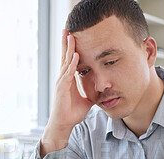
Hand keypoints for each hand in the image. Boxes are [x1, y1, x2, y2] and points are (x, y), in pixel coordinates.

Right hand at [40, 30, 92, 156]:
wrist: (64, 124)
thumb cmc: (72, 113)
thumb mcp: (86, 101)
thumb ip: (92, 94)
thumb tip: (102, 92)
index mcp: (68, 80)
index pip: (70, 61)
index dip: (71, 49)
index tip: (73, 37)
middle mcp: (63, 78)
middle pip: (65, 57)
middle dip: (66, 43)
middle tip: (67, 29)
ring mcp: (61, 82)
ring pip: (66, 62)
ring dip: (68, 49)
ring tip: (70, 36)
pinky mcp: (62, 88)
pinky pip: (68, 74)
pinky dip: (72, 64)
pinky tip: (75, 55)